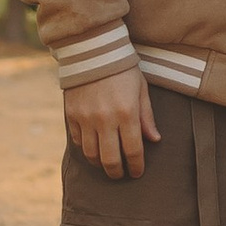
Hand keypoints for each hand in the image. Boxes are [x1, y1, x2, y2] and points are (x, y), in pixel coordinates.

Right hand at [64, 62, 157, 178]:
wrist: (93, 50)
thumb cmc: (123, 69)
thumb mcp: (141, 89)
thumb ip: (147, 117)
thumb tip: (154, 140)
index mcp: (127, 113)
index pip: (133, 151)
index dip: (136, 167)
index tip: (137, 173)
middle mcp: (105, 119)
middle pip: (110, 159)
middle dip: (117, 172)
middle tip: (121, 174)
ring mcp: (86, 118)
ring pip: (91, 154)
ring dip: (100, 163)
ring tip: (107, 163)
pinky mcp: (71, 114)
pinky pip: (78, 141)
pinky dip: (86, 148)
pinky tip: (94, 146)